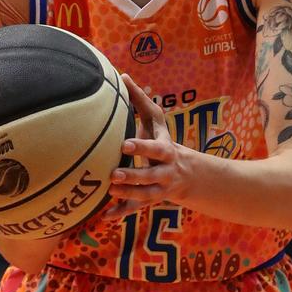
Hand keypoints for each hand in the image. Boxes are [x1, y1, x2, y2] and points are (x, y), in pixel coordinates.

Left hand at [104, 74, 188, 218]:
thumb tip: (122, 75)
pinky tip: (105, 216)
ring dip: (128, 194)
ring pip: (145, 195)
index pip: (156, 149)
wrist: (186, 173)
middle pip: (151, 175)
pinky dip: (122, 212)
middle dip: (134, 176)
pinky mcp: (150, 200)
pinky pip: (136, 208)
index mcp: (166, 150)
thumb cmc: (162, 139)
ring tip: (109, 189)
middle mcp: (165, 171)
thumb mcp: (156, 121)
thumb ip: (140, 100)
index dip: (142, 148)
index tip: (124, 145)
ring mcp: (159, 188)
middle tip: (113, 174)